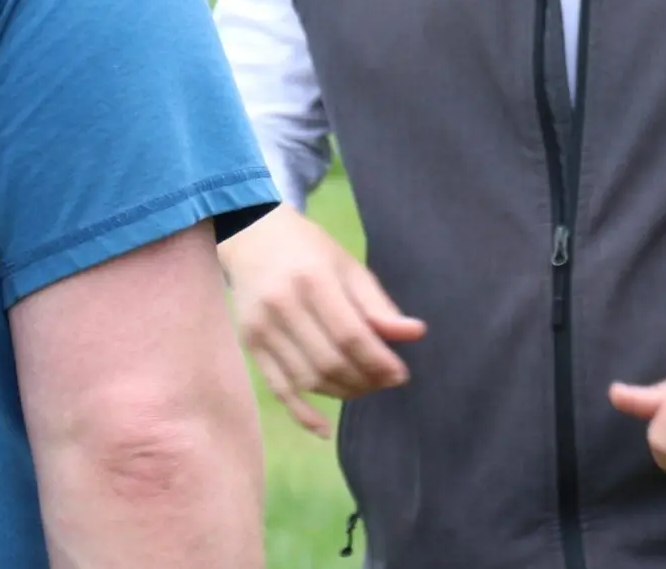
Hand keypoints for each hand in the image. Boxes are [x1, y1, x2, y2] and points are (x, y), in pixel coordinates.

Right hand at [218, 206, 425, 437]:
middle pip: (330, 361)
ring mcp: (262, 328)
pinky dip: (302, 414)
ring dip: (342, 393)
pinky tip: (324, 428)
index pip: (350, 335)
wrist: (251, 237)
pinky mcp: (250, 345)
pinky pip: (278, 389)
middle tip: (385, 380)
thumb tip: (415, 334)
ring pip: (308, 379)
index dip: (378, 361)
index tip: (400, 373)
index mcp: (312, 280)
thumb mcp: (348, 266)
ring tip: (363, 386)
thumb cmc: (308, 250)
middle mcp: (282, 306)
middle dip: (364, 379)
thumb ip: (378, 305)